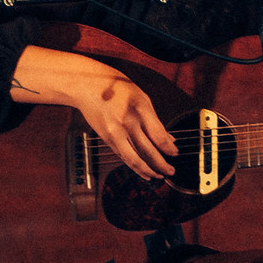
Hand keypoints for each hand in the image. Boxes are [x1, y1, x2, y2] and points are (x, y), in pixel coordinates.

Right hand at [9, 44, 176, 180]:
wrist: (87, 86)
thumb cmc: (116, 89)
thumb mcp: (141, 97)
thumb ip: (155, 120)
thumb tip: (169, 139)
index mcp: (139, 109)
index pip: (158, 136)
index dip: (169, 148)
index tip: (175, 154)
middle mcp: (127, 122)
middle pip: (148, 151)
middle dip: (161, 165)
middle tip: (171, 172)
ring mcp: (115, 132)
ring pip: (134, 158)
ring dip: (148, 171)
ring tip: (158, 176)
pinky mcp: (107, 138)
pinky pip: (123, 156)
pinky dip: (134, 166)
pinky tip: (143, 171)